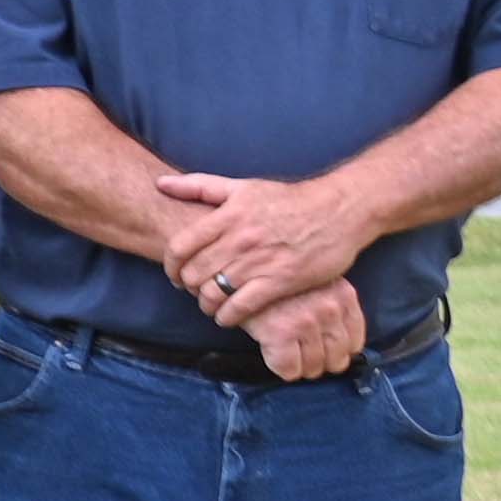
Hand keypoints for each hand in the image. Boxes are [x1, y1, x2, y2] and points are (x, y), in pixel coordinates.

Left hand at [155, 171, 372, 327]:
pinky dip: (228, 316)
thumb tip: (160, 183)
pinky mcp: (281, 280)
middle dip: (188, 287)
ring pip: (214, 292)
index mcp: (227, 216)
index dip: (170, 266)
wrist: (340, 210)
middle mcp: (240, 239)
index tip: (175, 275)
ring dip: (206, 304)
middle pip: (194, 273)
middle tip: (194, 291)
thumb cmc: (289, 200)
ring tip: (210, 304)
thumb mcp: (243, 187)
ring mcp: (260, 261)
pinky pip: (241, 306)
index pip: (180, 248)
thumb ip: (199, 186)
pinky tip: (227, 317)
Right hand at [247, 282, 367, 382]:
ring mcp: (307, 322)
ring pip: (313, 368)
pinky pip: (290, 370)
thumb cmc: (276, 281)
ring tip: (288, 355)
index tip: (321, 350)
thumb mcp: (315, 284)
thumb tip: (340, 343)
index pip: (355, 343)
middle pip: (337, 361)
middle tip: (303, 355)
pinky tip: (274, 355)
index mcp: (344, 296)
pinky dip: (281, 369)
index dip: (336, 351)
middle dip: (320, 362)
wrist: (239, 274)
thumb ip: (331, 306)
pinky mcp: (281, 333)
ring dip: (300, 367)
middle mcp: (330, 310)